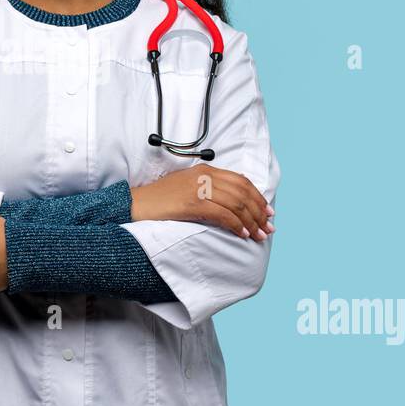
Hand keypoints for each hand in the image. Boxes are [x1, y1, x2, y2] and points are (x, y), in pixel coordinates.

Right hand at [130, 163, 274, 239]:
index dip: (257, 196)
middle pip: (242, 192)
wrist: (136, 204)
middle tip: (268, 227)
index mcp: (205, 170)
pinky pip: (223, 215)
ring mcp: (198, 189)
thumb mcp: (187, 187)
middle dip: (259, 211)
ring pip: (236, 204)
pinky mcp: (192, 203)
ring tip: (259, 234)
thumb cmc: (160, 200)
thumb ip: (208, 189)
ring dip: (251, 221)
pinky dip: (236, 225)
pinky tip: (242, 234)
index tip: (267, 211)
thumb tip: (232, 203)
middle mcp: (204, 176)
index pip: (240, 181)